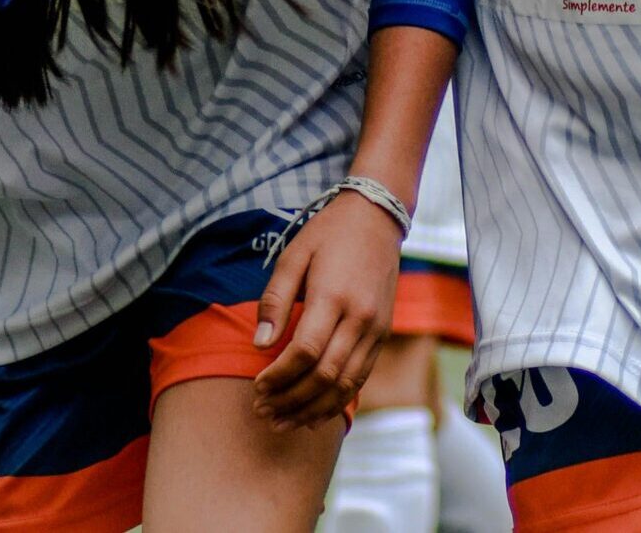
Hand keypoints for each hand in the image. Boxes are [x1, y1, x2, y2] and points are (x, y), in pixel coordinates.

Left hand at [250, 192, 400, 428]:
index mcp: (334, 296)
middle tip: (263, 411)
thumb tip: (260, 345)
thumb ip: (275, 301)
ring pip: (346, 384)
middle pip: (325, 375)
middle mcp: (360, 318)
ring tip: (283, 422)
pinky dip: (337, 401)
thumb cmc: (328, 234)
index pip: (305, 351)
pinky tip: (313, 413)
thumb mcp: (293, 256)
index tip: (257, 387)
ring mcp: (375, 329)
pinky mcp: (382, 334)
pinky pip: (361, 378)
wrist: (376, 218)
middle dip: (292, 400)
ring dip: (313, 409)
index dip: (279, 376)